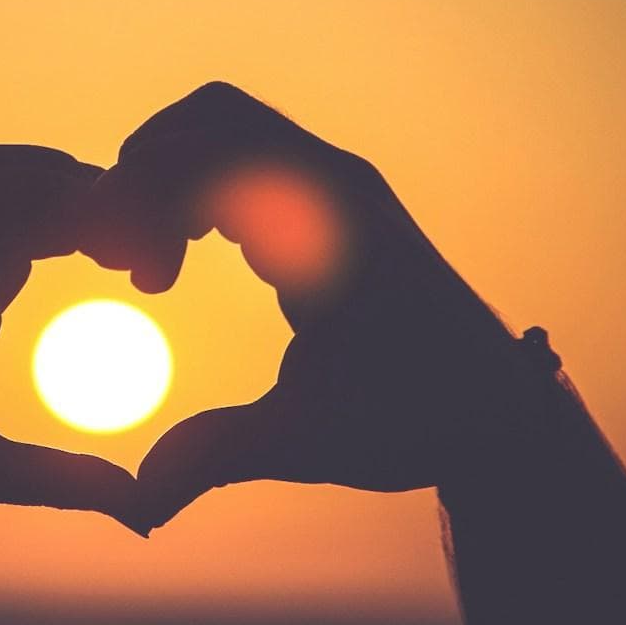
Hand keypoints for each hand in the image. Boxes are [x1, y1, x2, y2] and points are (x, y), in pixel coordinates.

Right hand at [87, 83, 542, 528]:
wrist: (498, 408)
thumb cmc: (415, 421)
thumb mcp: (308, 441)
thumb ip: (216, 456)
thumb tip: (134, 507)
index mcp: (329, 228)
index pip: (211, 158)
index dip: (147, 205)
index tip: (143, 285)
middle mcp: (336, 185)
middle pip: (211, 118)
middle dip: (147, 174)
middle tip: (126, 262)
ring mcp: (337, 183)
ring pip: (227, 126)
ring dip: (172, 176)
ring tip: (154, 269)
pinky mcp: (332, 198)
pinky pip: (248, 154)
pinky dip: (200, 186)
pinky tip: (184, 263)